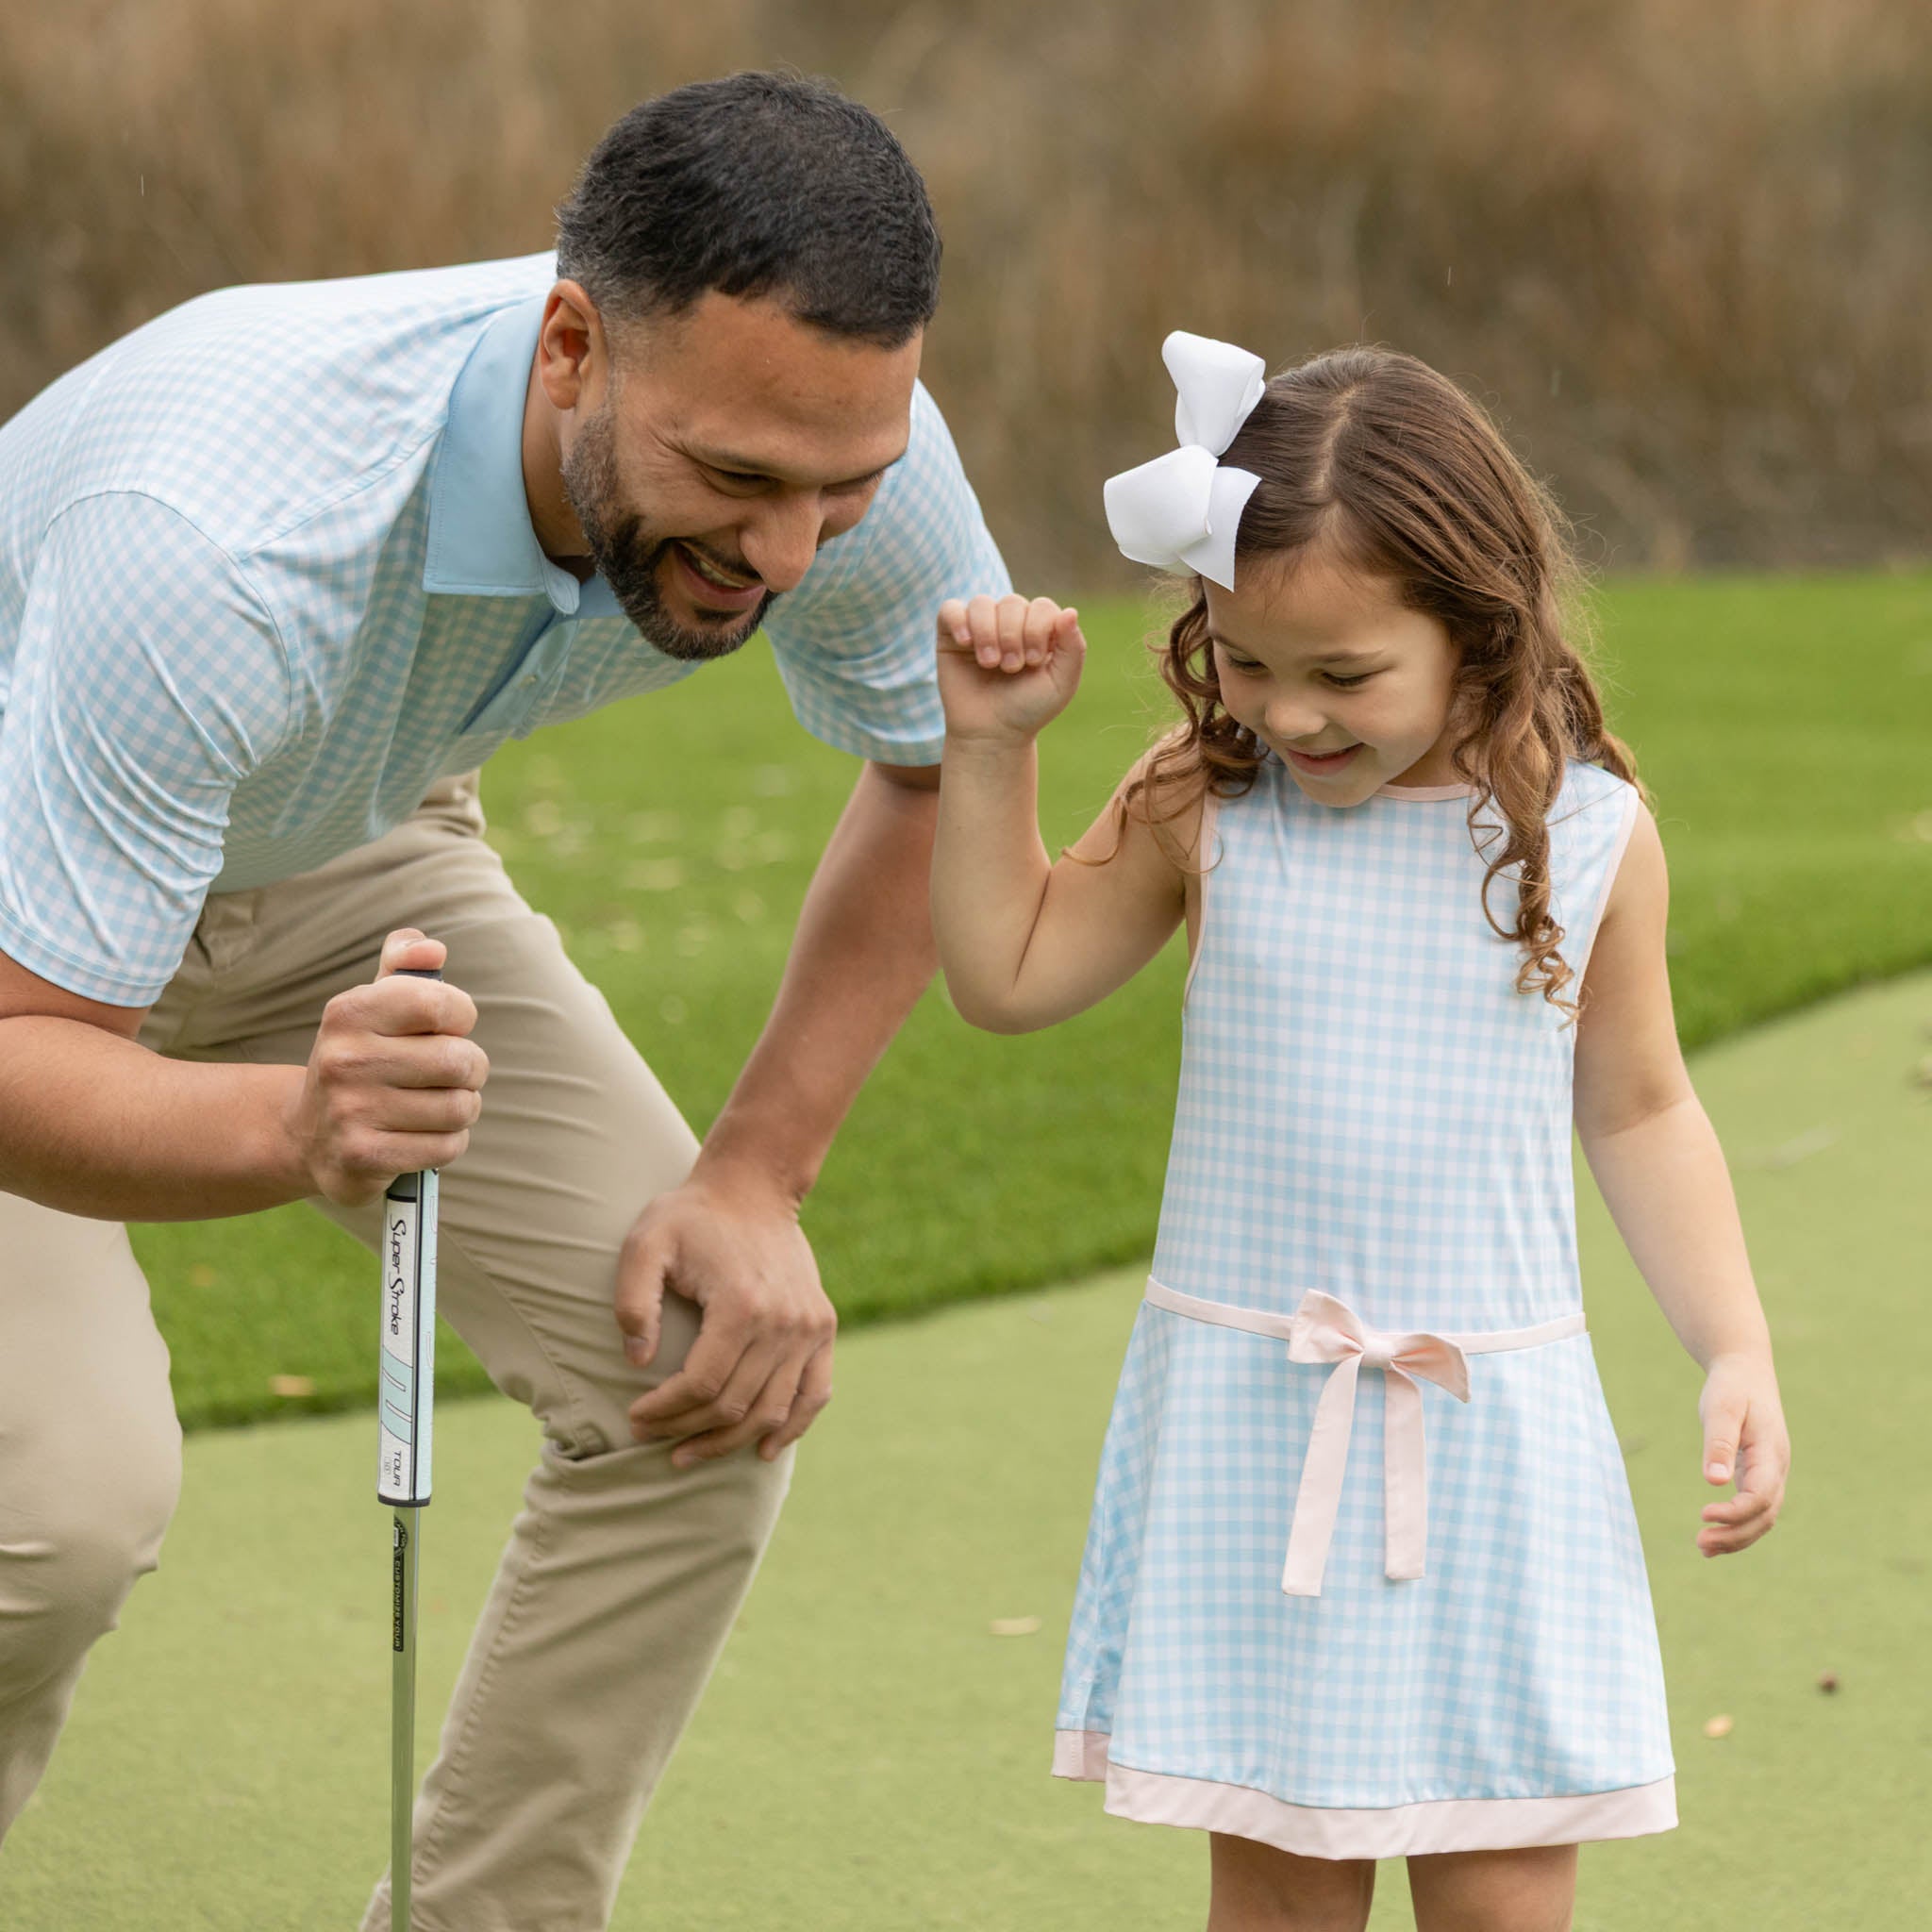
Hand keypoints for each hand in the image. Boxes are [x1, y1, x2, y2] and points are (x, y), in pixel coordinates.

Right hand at [286, 929, 488, 1205]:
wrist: (308, 1135)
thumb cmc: (363, 1057)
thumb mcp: (374, 1003)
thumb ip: (405, 964)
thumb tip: (431, 950)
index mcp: (349, 1012)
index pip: (440, 1003)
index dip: (461, 1016)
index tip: (448, 1026)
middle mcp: (343, 1060)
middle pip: (461, 1060)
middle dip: (470, 1069)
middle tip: (452, 1074)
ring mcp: (349, 1112)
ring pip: (460, 1107)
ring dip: (462, 1108)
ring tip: (438, 1106)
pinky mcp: (362, 1157)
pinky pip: (446, 1146)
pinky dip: (448, 1142)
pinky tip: (424, 1136)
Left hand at [618, 1166, 835, 1466]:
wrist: (753, 1187)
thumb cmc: (691, 1217)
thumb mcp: (646, 1242)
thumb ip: (633, 1300)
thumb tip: (638, 1362)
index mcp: (741, 1304)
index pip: (703, 1384)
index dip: (665, 1411)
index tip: (634, 1418)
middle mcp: (784, 1321)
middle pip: (736, 1405)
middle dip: (686, 1430)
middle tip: (650, 1438)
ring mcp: (810, 1327)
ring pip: (772, 1410)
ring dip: (730, 1442)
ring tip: (690, 1452)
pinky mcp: (823, 1327)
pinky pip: (815, 1393)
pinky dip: (791, 1428)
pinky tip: (762, 1451)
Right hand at [935, 593, 1086, 747]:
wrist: (992, 734)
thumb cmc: (1028, 709)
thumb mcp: (1061, 683)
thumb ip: (1073, 648)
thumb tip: (1071, 611)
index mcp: (1039, 629)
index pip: (1042, 606)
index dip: (1037, 629)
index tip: (1032, 662)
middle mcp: (1010, 622)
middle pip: (1012, 603)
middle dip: (1012, 636)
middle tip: (1011, 668)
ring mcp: (980, 627)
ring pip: (981, 603)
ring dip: (988, 633)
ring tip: (990, 663)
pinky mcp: (951, 636)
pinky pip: (950, 609)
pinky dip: (958, 621)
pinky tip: (966, 643)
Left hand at [1695, 1352, 1789, 1555]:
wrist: (1745, 1372)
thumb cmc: (1731, 1388)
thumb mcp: (1721, 1408)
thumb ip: (1719, 1443)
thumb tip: (1713, 1481)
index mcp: (1771, 1452)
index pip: (1760, 1495)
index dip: (1735, 1512)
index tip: (1703, 1514)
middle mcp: (1776, 1468)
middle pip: (1764, 1514)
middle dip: (1735, 1534)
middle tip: (1700, 1544)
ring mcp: (1771, 1473)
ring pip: (1762, 1517)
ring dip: (1736, 1536)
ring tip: (1703, 1547)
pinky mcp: (1759, 1473)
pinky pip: (1754, 1508)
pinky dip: (1737, 1525)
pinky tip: (1713, 1535)